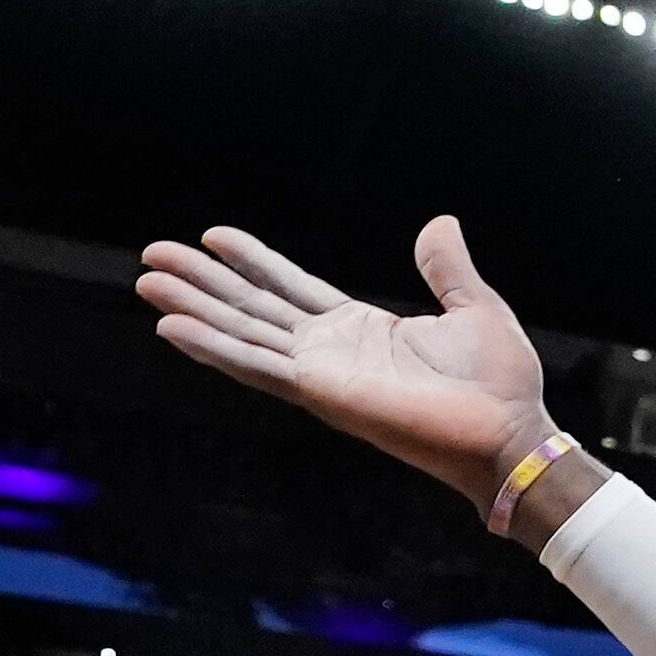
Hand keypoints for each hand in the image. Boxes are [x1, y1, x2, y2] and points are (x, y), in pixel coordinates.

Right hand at [139, 218, 549, 513]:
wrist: (508, 431)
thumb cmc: (498, 383)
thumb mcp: (473, 307)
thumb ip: (445, 269)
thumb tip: (438, 224)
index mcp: (360, 328)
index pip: (291, 288)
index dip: (253, 261)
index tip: (213, 236)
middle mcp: (329, 350)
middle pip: (252, 306)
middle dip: (203, 280)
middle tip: (153, 254)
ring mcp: (319, 372)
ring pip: (241, 331)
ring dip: (192, 307)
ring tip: (146, 281)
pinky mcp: (319, 392)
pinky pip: (255, 364)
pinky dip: (212, 346)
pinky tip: (171, 327)